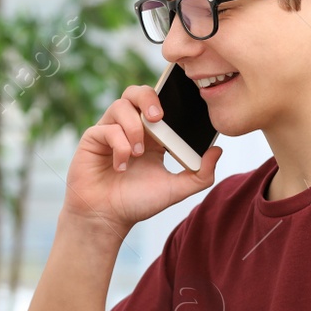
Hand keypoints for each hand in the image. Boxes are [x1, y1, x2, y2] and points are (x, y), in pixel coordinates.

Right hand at [62, 84, 222, 232]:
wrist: (107, 218)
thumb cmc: (137, 202)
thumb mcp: (176, 189)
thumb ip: (201, 174)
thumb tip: (217, 151)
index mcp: (152, 135)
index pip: (160, 103)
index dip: (169, 99)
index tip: (181, 107)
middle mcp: (130, 128)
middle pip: (136, 92)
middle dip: (149, 98)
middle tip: (158, 117)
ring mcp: (110, 131)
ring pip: (121, 105)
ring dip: (134, 128)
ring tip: (138, 153)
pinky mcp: (93, 138)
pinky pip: (107, 128)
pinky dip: (119, 146)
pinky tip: (121, 167)